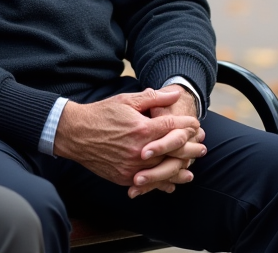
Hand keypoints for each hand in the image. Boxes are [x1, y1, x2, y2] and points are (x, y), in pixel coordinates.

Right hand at [53, 89, 200, 196]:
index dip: (188, 126)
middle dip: (191, 149)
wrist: (75, 134)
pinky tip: (171, 183)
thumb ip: (153, 98)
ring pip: (165, 171)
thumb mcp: (126, 101)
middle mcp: (141, 150)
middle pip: (174, 151)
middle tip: (202, 147)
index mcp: (142, 129)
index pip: (174, 127)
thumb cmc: (100, 114)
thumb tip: (175, 94)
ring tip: (191, 168)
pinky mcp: (125, 177)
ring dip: (181, 169)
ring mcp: (133, 166)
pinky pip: (149, 183)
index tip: (196, 125)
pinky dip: (162, 183)